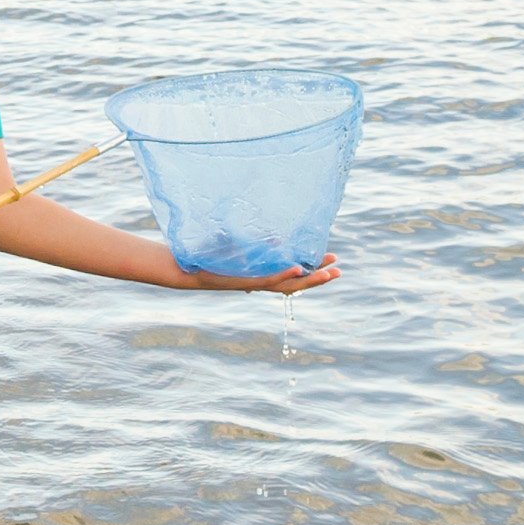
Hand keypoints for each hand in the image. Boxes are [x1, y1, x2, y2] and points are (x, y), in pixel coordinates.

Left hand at [180, 252, 340, 295]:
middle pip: (296, 284)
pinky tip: (298, 268)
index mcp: (261, 274)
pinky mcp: (242, 281)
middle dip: (318, 278)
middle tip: (339, 271)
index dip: (314, 270)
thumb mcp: (237, 246)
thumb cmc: (208, 255)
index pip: (293, 275)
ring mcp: (252, 283)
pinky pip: (266, 279)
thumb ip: (258, 244)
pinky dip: (283, 274)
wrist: (184, 266)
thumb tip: (276, 238)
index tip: (332, 261)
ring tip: (328, 273)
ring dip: (308, 279)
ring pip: (286, 285)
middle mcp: (259, 282)